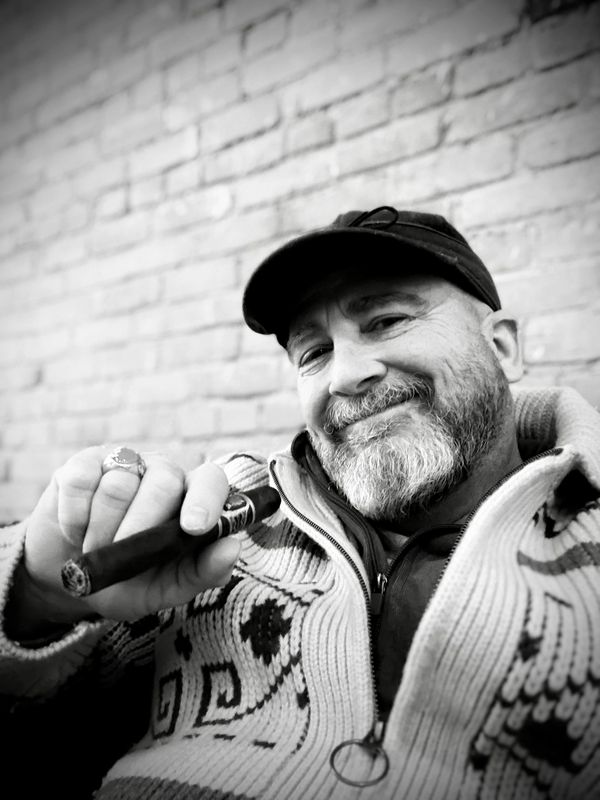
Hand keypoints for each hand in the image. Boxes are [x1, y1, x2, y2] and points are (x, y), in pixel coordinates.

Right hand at [10, 446, 240, 630]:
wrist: (74, 578)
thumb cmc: (130, 580)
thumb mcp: (167, 588)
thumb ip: (203, 572)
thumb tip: (231, 548)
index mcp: (191, 498)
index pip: (211, 480)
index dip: (205, 499)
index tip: (194, 527)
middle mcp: (162, 473)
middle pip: (163, 482)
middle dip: (139, 527)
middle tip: (119, 552)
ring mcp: (124, 463)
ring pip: (118, 485)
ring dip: (101, 529)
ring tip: (96, 548)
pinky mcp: (84, 464)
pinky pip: (81, 482)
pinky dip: (74, 518)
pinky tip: (76, 531)